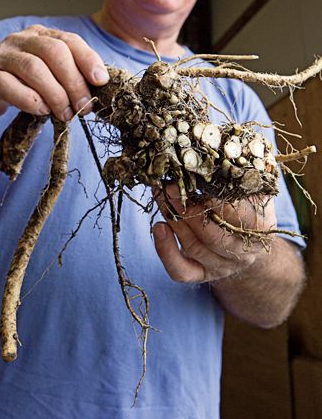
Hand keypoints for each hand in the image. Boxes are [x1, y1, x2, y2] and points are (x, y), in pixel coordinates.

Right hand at [0, 25, 109, 120]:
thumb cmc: (20, 84)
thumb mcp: (47, 74)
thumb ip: (68, 75)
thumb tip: (99, 90)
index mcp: (41, 35)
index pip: (69, 41)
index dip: (88, 60)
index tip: (101, 81)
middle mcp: (21, 40)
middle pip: (54, 53)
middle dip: (74, 81)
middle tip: (84, 107)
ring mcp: (2, 56)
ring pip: (34, 68)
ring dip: (55, 94)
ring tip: (65, 114)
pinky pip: (9, 85)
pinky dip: (30, 101)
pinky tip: (41, 112)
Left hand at [152, 183, 276, 283]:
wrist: (249, 243)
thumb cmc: (248, 205)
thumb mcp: (255, 189)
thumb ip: (244, 173)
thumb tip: (226, 145)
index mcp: (260, 228)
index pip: (241, 217)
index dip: (219, 201)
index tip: (200, 181)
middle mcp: (241, 252)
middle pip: (212, 234)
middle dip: (188, 208)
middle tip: (170, 185)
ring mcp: (221, 266)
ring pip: (194, 247)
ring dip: (173, 219)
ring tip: (160, 195)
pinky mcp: (201, 274)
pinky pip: (181, 270)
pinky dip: (166, 251)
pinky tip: (158, 227)